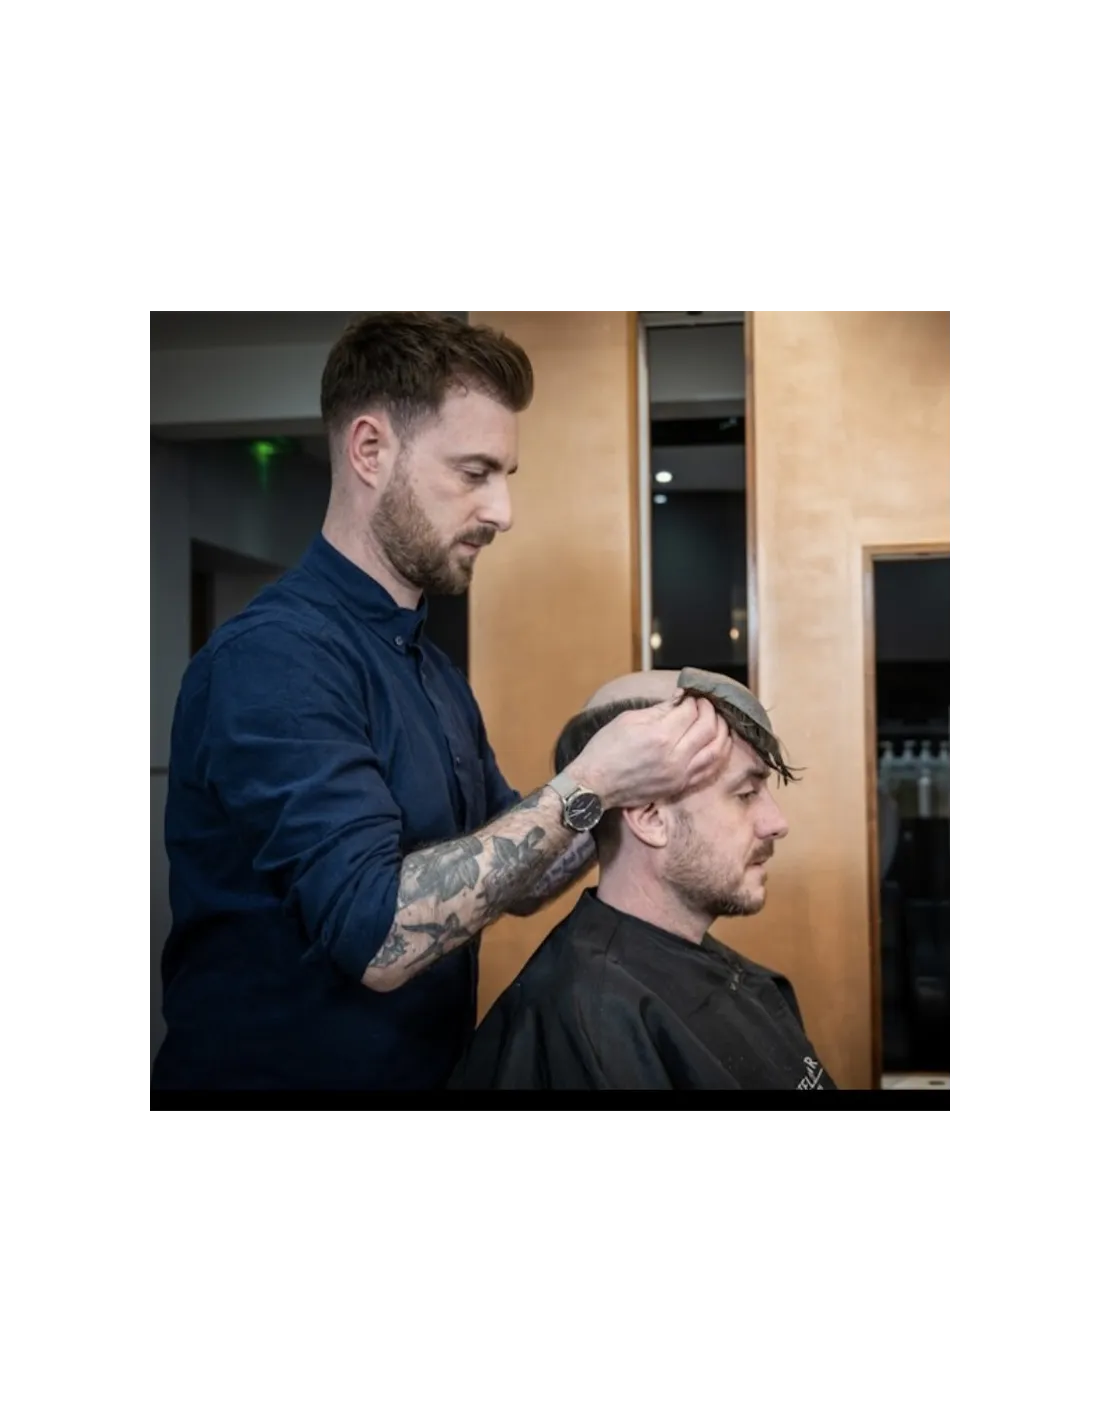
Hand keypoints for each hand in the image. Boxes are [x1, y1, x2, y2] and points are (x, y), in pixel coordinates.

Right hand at [568, 695, 728, 809]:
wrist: (594, 785)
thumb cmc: (605, 749)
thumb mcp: (628, 720)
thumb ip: (660, 709)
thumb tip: (681, 698)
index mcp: (660, 736)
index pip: (691, 711)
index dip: (693, 700)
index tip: (690, 696)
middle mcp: (674, 757)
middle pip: (708, 728)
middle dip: (710, 712)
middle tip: (705, 705)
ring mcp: (679, 775)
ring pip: (716, 750)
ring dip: (722, 732)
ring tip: (718, 721)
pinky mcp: (679, 787)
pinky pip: (709, 770)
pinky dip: (719, 754)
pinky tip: (718, 744)